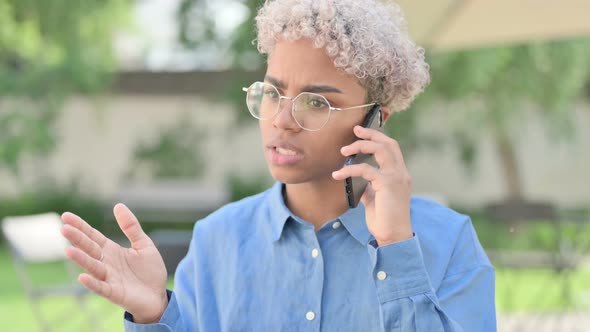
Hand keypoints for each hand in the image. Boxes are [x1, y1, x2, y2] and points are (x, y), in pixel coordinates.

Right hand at [61, 203, 167, 323]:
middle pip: (89, 249)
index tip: (65, 216)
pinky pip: (101, 288)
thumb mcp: (143, 244)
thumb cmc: (149, 271)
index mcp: (111, 250)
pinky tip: (82, 277)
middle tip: (64, 229)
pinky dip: (92, 283)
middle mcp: (106, 263)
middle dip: (77, 240)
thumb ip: (131, 227)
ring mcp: (109, 278)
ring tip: (68, 250)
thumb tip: (118, 205)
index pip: (92, 236)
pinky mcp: (115, 293)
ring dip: (81, 260)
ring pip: (92, 267)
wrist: (158, 295)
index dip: (81, 226)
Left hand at [332, 125, 412, 245]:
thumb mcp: (375, 199)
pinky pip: (366, 169)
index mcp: (399, 175)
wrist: (393, 236)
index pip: (391, 148)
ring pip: (381, 150)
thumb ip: (368, 186)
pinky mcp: (388, 184)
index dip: (377, 137)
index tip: (361, 131)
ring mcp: (396, 177)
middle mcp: (401, 173)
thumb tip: (354, 177)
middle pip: (388, 143)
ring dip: (360, 146)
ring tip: (344, 151)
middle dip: (371, 134)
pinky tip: (338, 174)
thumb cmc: (384, 220)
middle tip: (355, 130)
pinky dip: (350, 169)